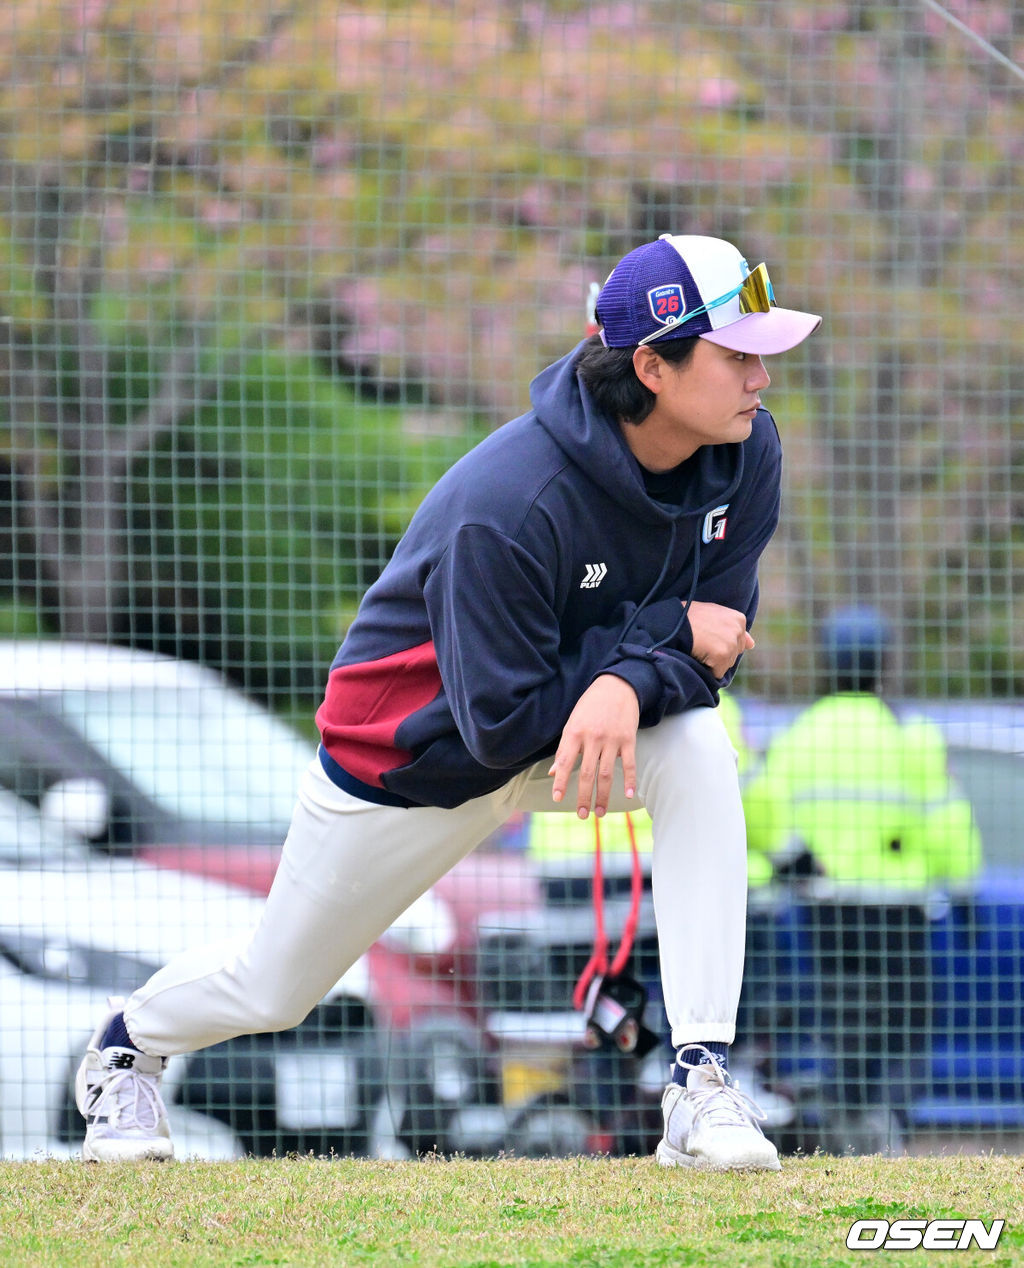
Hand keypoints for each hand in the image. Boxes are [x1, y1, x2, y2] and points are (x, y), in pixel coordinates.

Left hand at [548, 674, 638, 819]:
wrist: (617, 686)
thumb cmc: (590, 706)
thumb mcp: (572, 722)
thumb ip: (564, 748)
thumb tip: (552, 772)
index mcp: (575, 733)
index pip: (565, 762)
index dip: (560, 781)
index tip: (557, 798)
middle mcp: (592, 738)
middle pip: (586, 773)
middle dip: (583, 796)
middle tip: (581, 815)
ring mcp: (611, 740)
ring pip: (606, 773)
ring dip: (603, 795)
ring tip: (600, 812)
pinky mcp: (628, 739)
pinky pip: (629, 764)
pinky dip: (629, 780)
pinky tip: (629, 794)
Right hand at [686, 600, 754, 677]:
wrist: (672, 621)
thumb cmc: (688, 616)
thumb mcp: (714, 614)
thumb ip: (734, 627)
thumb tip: (752, 644)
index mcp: (739, 619)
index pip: (738, 642)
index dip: (720, 643)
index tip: (708, 638)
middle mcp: (738, 630)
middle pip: (733, 654)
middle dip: (719, 653)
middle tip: (702, 642)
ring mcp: (730, 643)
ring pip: (725, 665)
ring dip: (712, 662)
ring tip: (699, 647)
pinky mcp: (721, 656)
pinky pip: (716, 673)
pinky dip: (706, 669)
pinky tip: (697, 655)